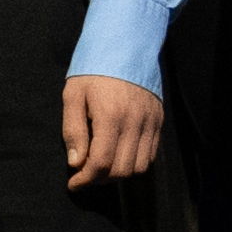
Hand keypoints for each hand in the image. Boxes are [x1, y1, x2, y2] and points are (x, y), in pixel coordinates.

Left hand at [60, 73, 166, 189]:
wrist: (126, 46)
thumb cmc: (93, 70)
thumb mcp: (73, 95)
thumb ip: (73, 131)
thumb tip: (75, 163)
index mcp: (111, 115)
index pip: (102, 162)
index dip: (86, 180)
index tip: (74, 184)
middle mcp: (135, 122)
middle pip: (122, 170)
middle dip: (100, 180)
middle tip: (84, 176)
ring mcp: (151, 122)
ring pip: (139, 167)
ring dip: (118, 174)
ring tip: (101, 167)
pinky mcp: (159, 121)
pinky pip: (151, 155)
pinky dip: (134, 163)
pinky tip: (118, 156)